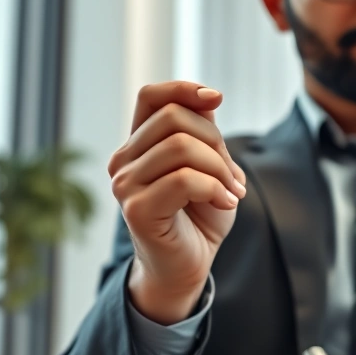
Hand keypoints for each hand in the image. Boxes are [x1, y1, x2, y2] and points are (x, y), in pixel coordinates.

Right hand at [108, 81, 246, 323]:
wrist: (189, 266)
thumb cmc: (199, 215)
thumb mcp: (210, 164)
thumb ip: (204, 131)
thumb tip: (209, 98)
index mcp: (138, 144)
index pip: (151, 96)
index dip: (184, 89)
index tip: (216, 98)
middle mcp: (123, 160)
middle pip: (174, 117)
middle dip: (215, 140)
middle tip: (232, 174)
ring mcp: (125, 184)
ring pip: (181, 146)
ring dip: (219, 168)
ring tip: (231, 191)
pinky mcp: (136, 209)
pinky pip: (183, 180)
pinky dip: (215, 188)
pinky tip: (225, 202)